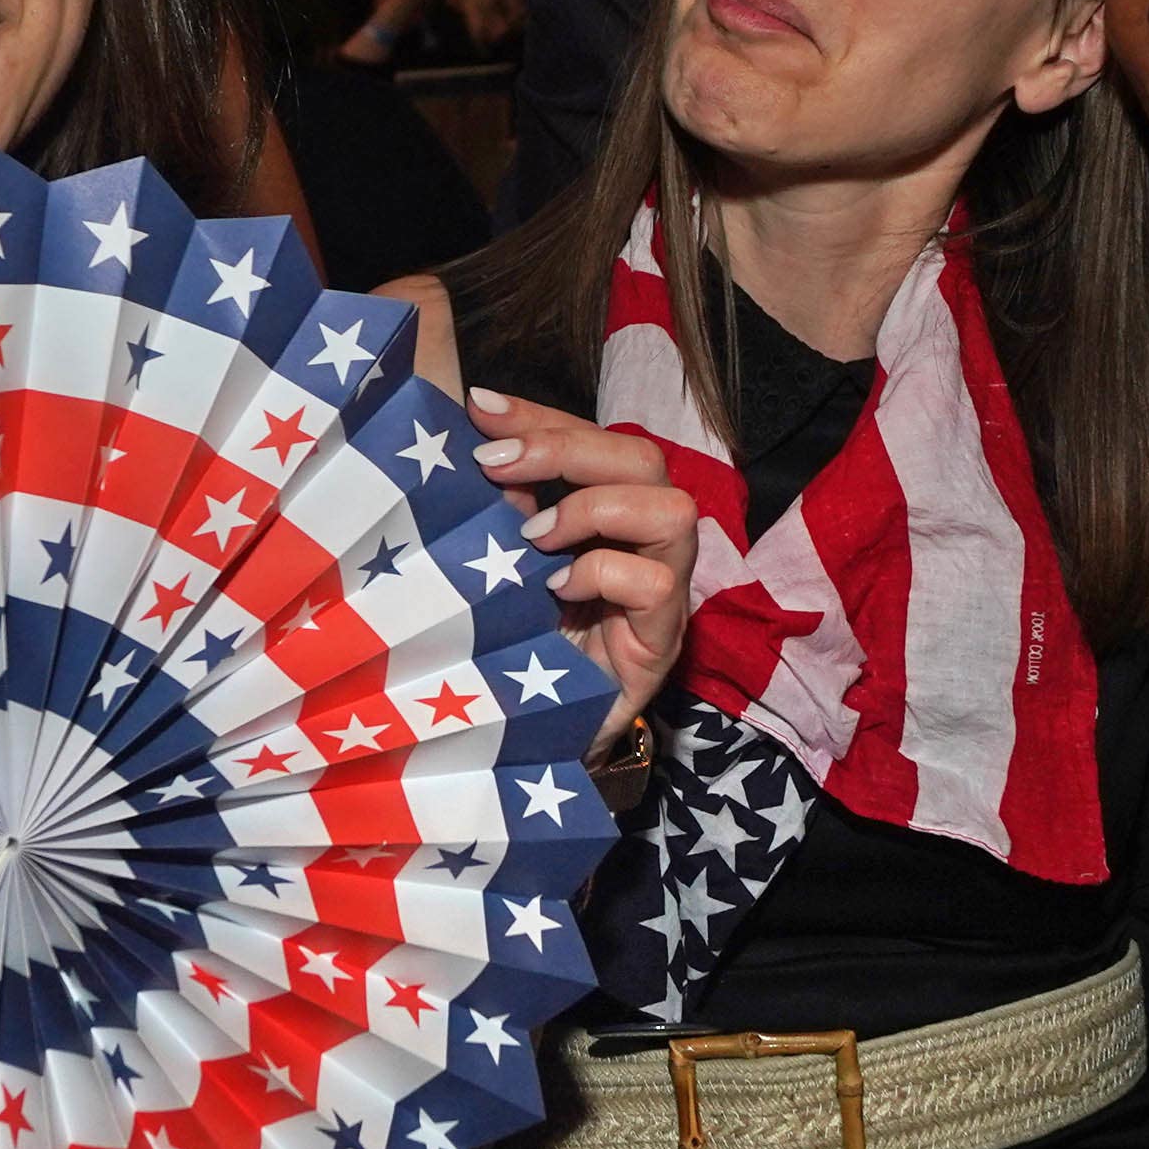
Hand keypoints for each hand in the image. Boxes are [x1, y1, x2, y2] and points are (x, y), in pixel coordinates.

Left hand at [470, 391, 695, 742]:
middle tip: (495, 465)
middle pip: (642, 457)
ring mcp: (661, 588)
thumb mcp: (496, 566)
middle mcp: (641, 541)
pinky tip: (558, 590)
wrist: (533, 741)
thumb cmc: (514, 648)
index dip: (539, 415)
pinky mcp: (662, 639)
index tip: (478, 407)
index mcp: (601, 513)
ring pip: (672, 509)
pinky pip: (656, 585)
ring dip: (594, 508)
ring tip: (534, 537)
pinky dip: (604, 574)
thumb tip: (476, 446)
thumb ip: (498, 512)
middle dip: (566, 447)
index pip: (590, 439)